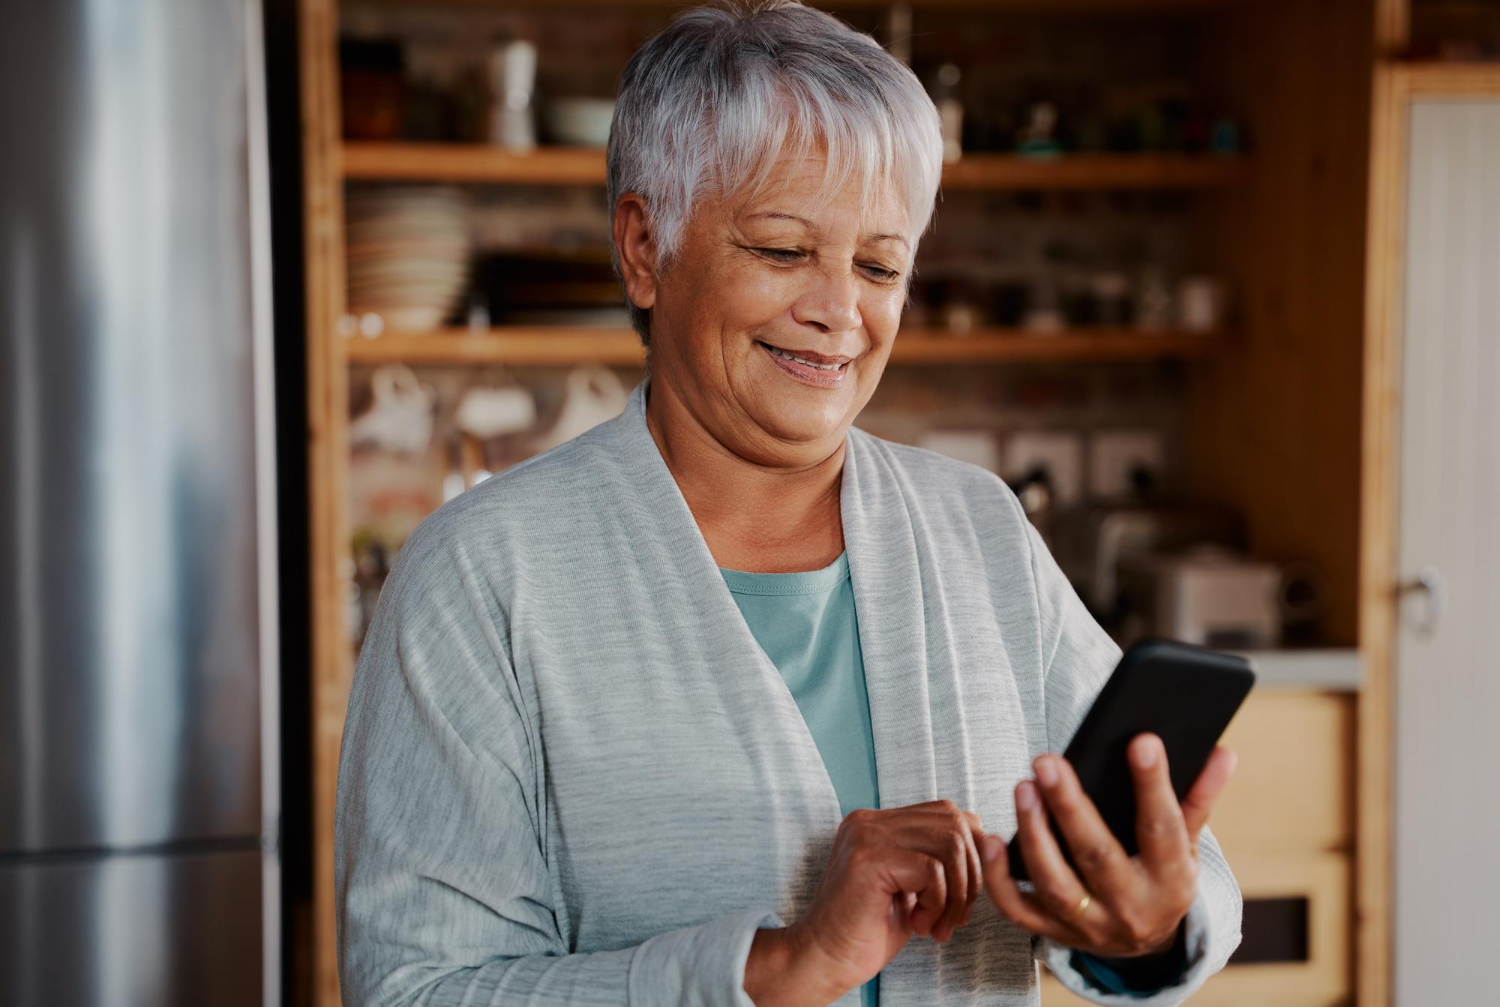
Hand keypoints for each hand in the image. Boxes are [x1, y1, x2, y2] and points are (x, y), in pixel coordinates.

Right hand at [743, 800, 984, 1006]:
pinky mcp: (870, 859)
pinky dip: (939, 903)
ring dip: (957, 893)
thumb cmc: (867, 930)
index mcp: (877, 822)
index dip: (970, 854)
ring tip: (938, 924)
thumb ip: (934, 859)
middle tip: (956, 916)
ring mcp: (867, 836)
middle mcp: (869, 820)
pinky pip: (933, 870)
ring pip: (950, 844)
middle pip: (955, 822)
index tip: (963, 898)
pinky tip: (919, 924)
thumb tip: (986, 846)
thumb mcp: (909, 886)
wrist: (824, 959)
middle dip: (970, 875)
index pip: (948, 813)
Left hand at [977, 733, 1236, 958]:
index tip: (1142, 740)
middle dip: (1070, 807)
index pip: (1163, 828)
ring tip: (1022, 787)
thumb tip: (1224, 751)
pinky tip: (987, 838)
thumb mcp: (1187, 844)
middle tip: (1046, 760)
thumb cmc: (1162, 875)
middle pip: (1097, 856)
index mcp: (1171, 880)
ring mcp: (1090, 924)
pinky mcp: (1054, 933)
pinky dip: (998, 878)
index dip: (1153, 785)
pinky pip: (1019, 910)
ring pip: (1056, 884)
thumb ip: (1199, 797)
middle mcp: (1131, 907)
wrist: (1144, 945)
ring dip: (1034, 836)